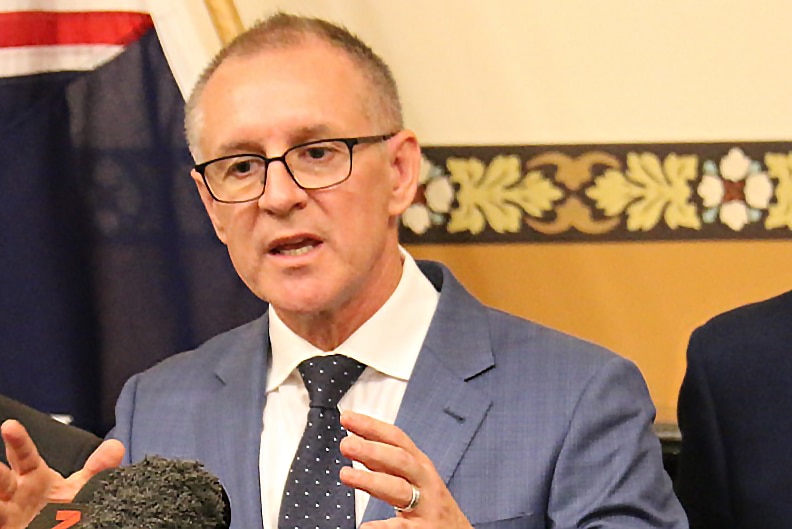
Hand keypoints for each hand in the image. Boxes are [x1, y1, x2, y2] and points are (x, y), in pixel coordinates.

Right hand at [0, 420, 124, 528]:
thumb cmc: (64, 511)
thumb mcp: (82, 489)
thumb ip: (97, 470)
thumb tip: (116, 446)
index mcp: (34, 479)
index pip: (25, 456)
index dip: (18, 442)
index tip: (10, 426)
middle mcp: (16, 496)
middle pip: (2, 481)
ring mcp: (8, 516)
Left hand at [339, 411, 472, 528]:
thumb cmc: (431, 505)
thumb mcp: (415, 478)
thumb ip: (387, 464)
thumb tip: (356, 444)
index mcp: (420, 464)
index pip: (396, 439)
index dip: (372, 426)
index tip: (347, 417)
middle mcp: (425, 481)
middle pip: (399, 460)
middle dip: (372, 450)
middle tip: (346, 444)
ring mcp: (426, 506)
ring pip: (399, 490)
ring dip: (371, 480)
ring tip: (345, 475)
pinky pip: (402, 527)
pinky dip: (383, 527)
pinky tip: (366, 526)